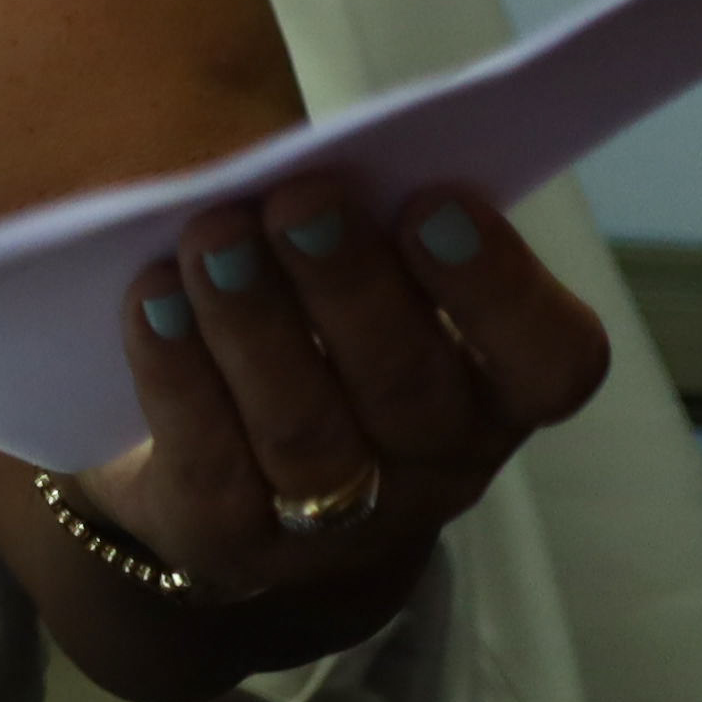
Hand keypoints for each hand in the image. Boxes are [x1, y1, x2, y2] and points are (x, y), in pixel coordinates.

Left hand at [74, 172, 611, 608]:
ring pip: (307, 430)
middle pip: (408, 388)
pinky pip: (209, 458)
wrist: (220, 479)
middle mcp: (435, 466)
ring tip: (212, 237)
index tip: (434, 201)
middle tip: (299, 198)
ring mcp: (336, 521)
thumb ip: (366, 227)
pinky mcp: (231, 540)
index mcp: (496, 390)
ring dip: (255, 323)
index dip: (498, 286)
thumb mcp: (363, 281)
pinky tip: (152, 297)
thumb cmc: (312, 333)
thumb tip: (316, 161)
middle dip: (351, 286)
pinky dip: (177, 371)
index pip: (549, 360)